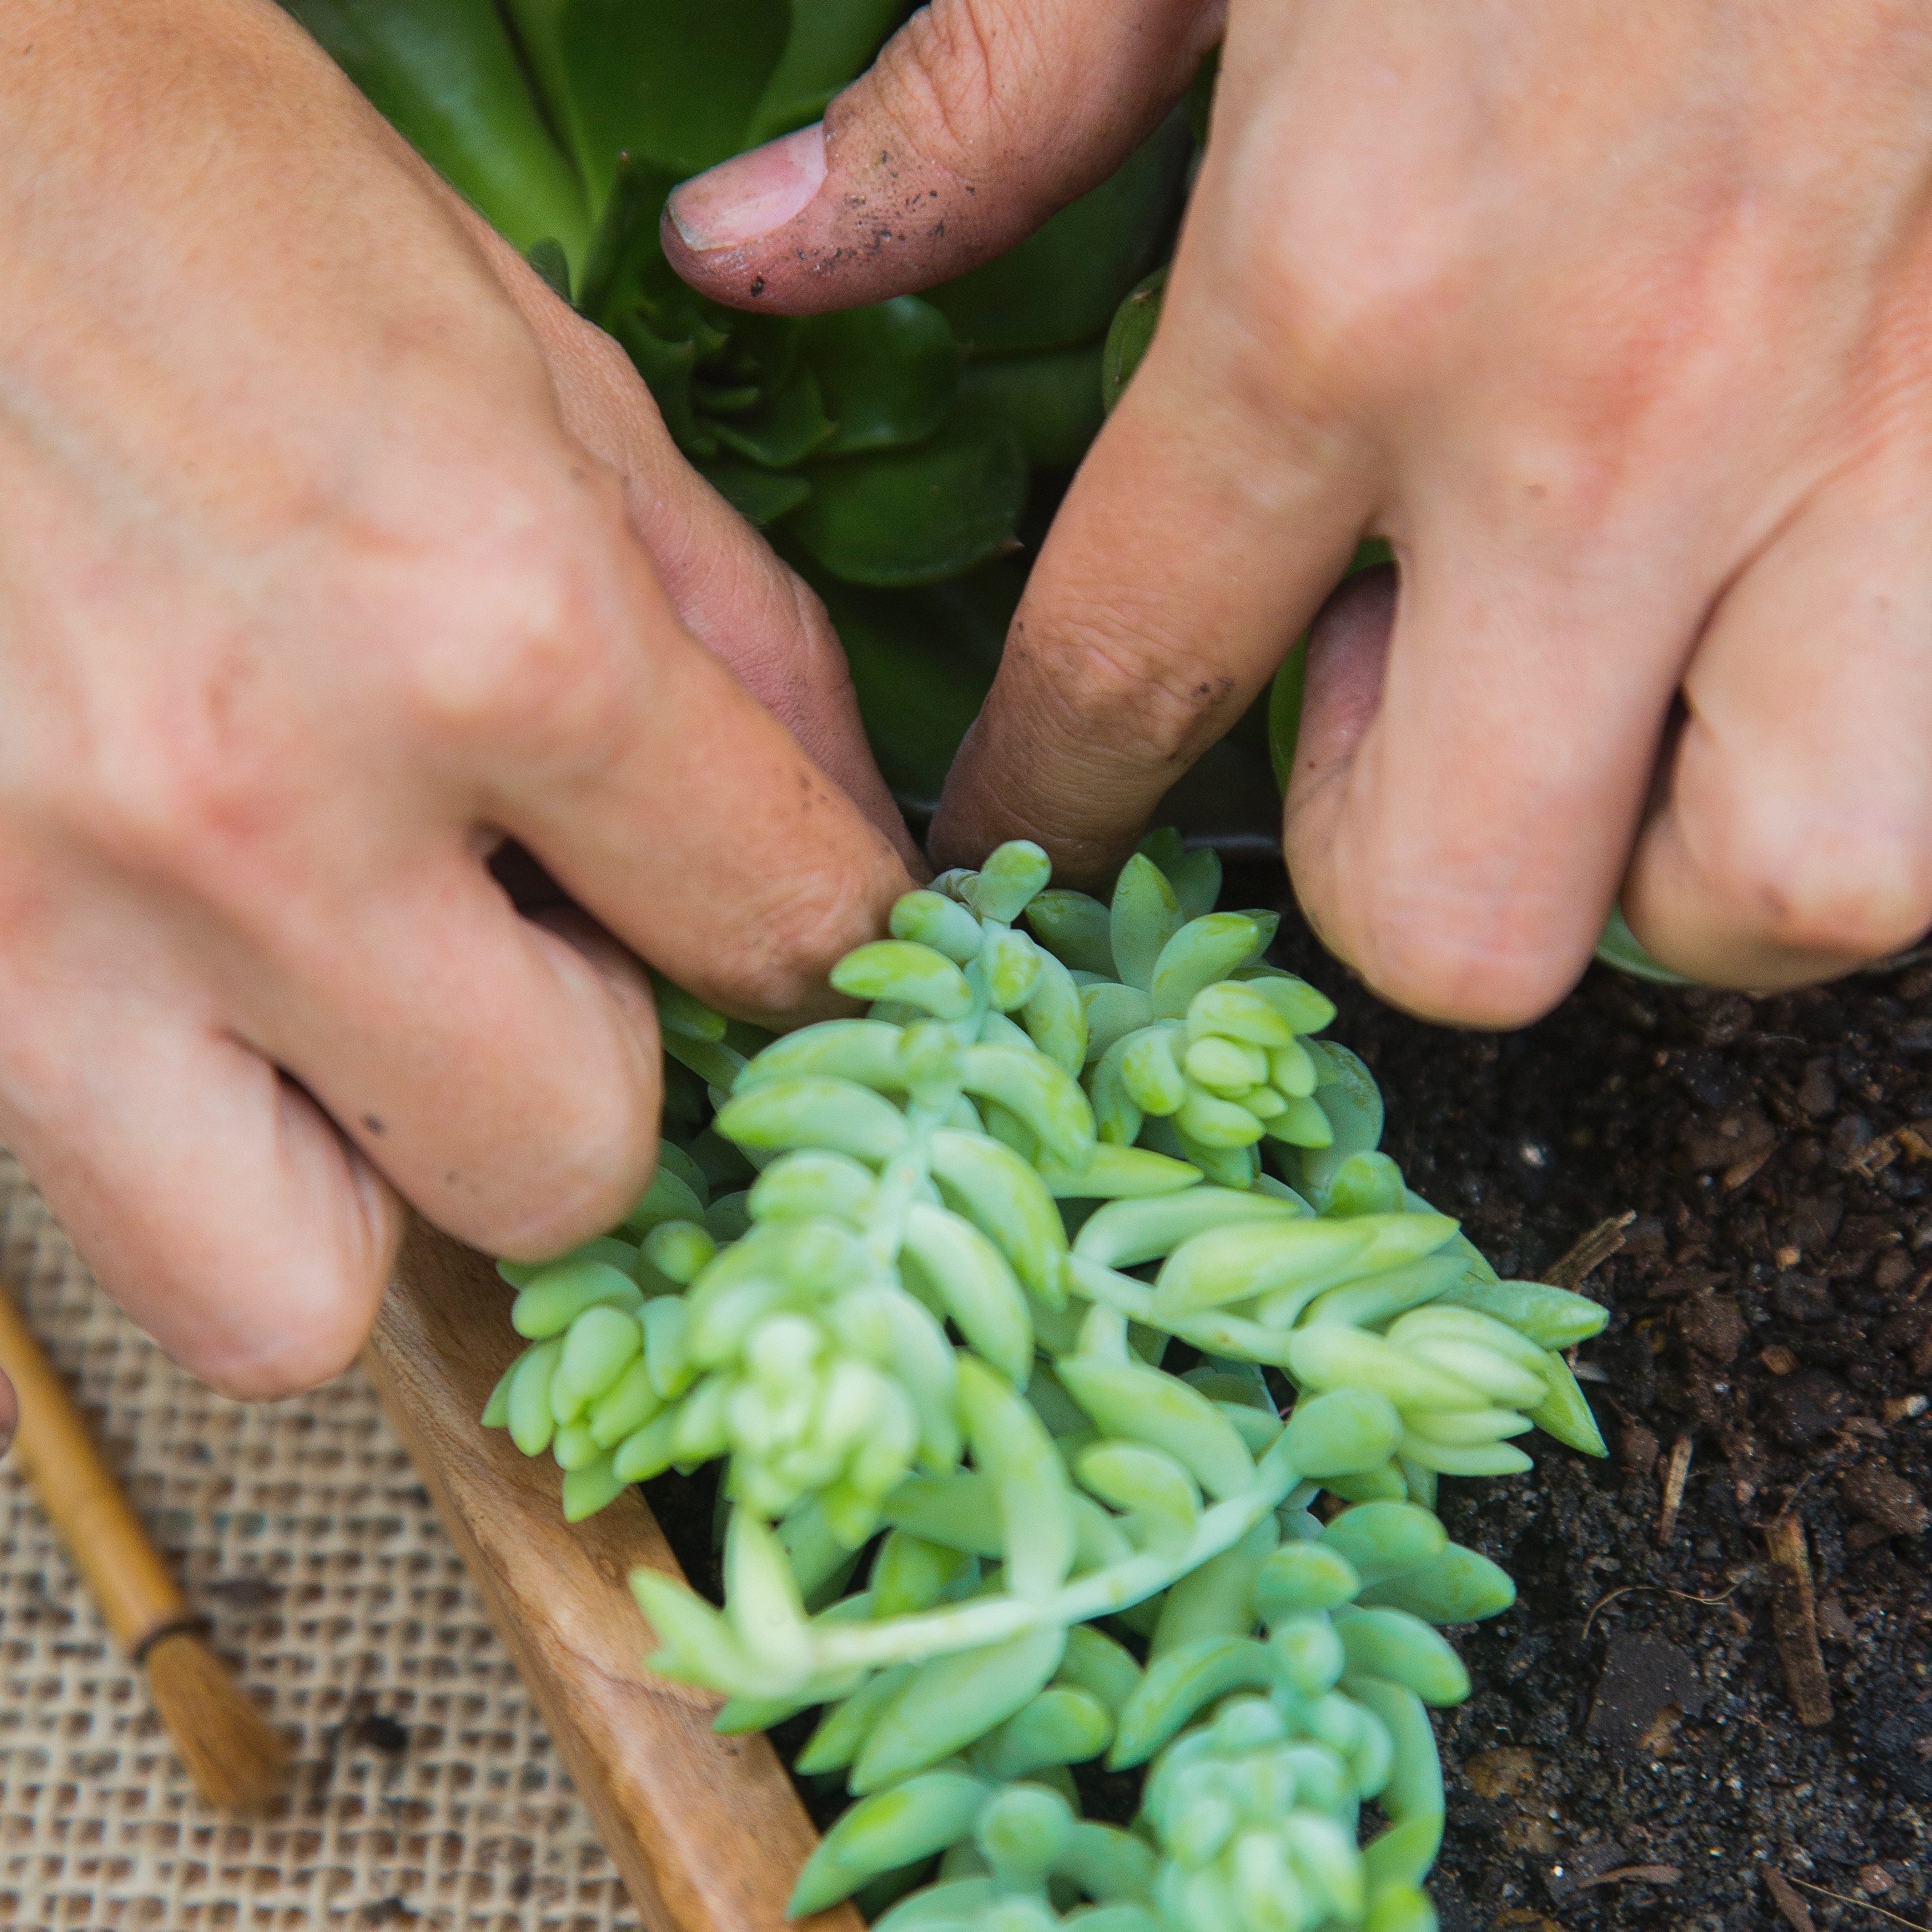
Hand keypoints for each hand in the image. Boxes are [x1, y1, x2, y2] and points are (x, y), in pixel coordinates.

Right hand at [0, 0, 912, 1396]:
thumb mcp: (535, 361)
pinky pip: (112, 1221)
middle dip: (590, 1082)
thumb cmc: (193, 192)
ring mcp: (48, 917)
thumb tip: (850, 832)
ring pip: (305, 1293)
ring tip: (369, 1017)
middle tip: (545, 956)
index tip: (795, 951)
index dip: (827, 961)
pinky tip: (221, 993)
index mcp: (498, 620)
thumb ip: (732, 631)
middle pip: (562, 1170)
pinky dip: (205, 1156)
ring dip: (384, 1179)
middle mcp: (278, 808)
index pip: (780, 931)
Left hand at [666, 0, 1931, 1018]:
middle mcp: (1597, 419)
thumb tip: (750, 256)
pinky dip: (1846, 764)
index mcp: (1339, 285)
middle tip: (1407, 718)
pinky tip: (1769, 637)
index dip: (1049, 811)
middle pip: (1462, 913)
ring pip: (1778, 885)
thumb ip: (976, 112)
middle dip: (1402, 873)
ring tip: (1613, 709)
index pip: (1126, 682)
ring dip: (1660, 860)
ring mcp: (1863, 433)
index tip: (1031, 849)